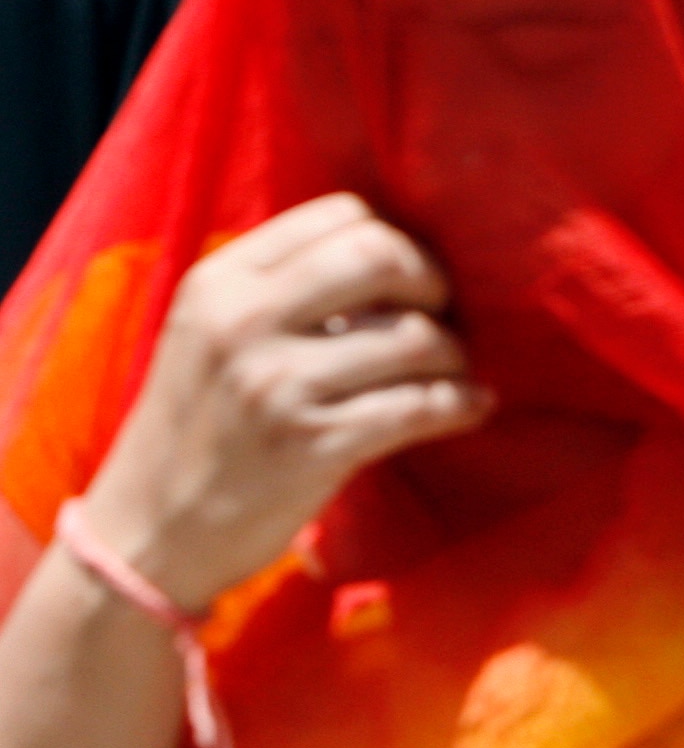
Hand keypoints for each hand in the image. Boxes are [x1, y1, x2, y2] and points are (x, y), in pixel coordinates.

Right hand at [74, 194, 489, 613]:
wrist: (146, 534)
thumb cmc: (200, 425)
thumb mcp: (213, 334)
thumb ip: (287, 288)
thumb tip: (401, 256)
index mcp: (221, 281)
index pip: (343, 213)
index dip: (396, 239)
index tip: (408, 279)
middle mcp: (243, 322)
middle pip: (383, 255)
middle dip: (434, 282)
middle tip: (442, 314)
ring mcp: (276, 385)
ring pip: (415, 337)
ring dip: (455, 354)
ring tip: (453, 370)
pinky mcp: (311, 447)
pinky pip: (420, 406)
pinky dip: (462, 403)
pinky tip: (473, 406)